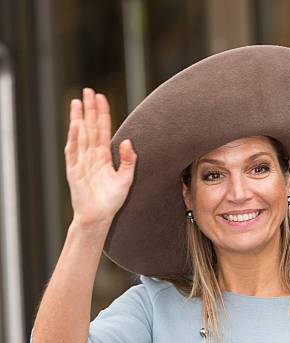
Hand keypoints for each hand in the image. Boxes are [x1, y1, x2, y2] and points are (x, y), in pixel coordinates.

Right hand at [64, 87, 136, 227]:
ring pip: (80, 135)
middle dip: (89, 109)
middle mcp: (92, 156)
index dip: (103, 114)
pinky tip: (76, 125)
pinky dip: (74, 138)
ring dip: (79, 118)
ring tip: (77, 101)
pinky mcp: (73, 170)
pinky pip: (73, 151)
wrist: (99, 217)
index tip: (102, 97)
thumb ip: (128, 160)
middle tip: (88, 91)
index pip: (103, 130)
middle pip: (90, 127)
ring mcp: (81, 162)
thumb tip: (128, 141)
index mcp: (104, 157)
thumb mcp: (126, 179)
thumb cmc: (112, 201)